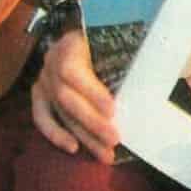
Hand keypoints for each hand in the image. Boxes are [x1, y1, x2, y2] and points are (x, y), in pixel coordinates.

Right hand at [30, 28, 120, 161]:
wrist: (86, 37)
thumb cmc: (106, 42)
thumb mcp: (115, 42)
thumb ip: (125, 59)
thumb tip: (150, 79)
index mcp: (69, 42)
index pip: (71, 69)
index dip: (90, 91)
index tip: (112, 110)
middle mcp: (52, 59)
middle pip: (65, 95)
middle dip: (91, 121)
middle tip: (114, 139)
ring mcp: (44, 77)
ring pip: (60, 110)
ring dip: (83, 134)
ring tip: (105, 153)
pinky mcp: (40, 93)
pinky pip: (41, 116)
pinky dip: (55, 133)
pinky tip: (73, 148)